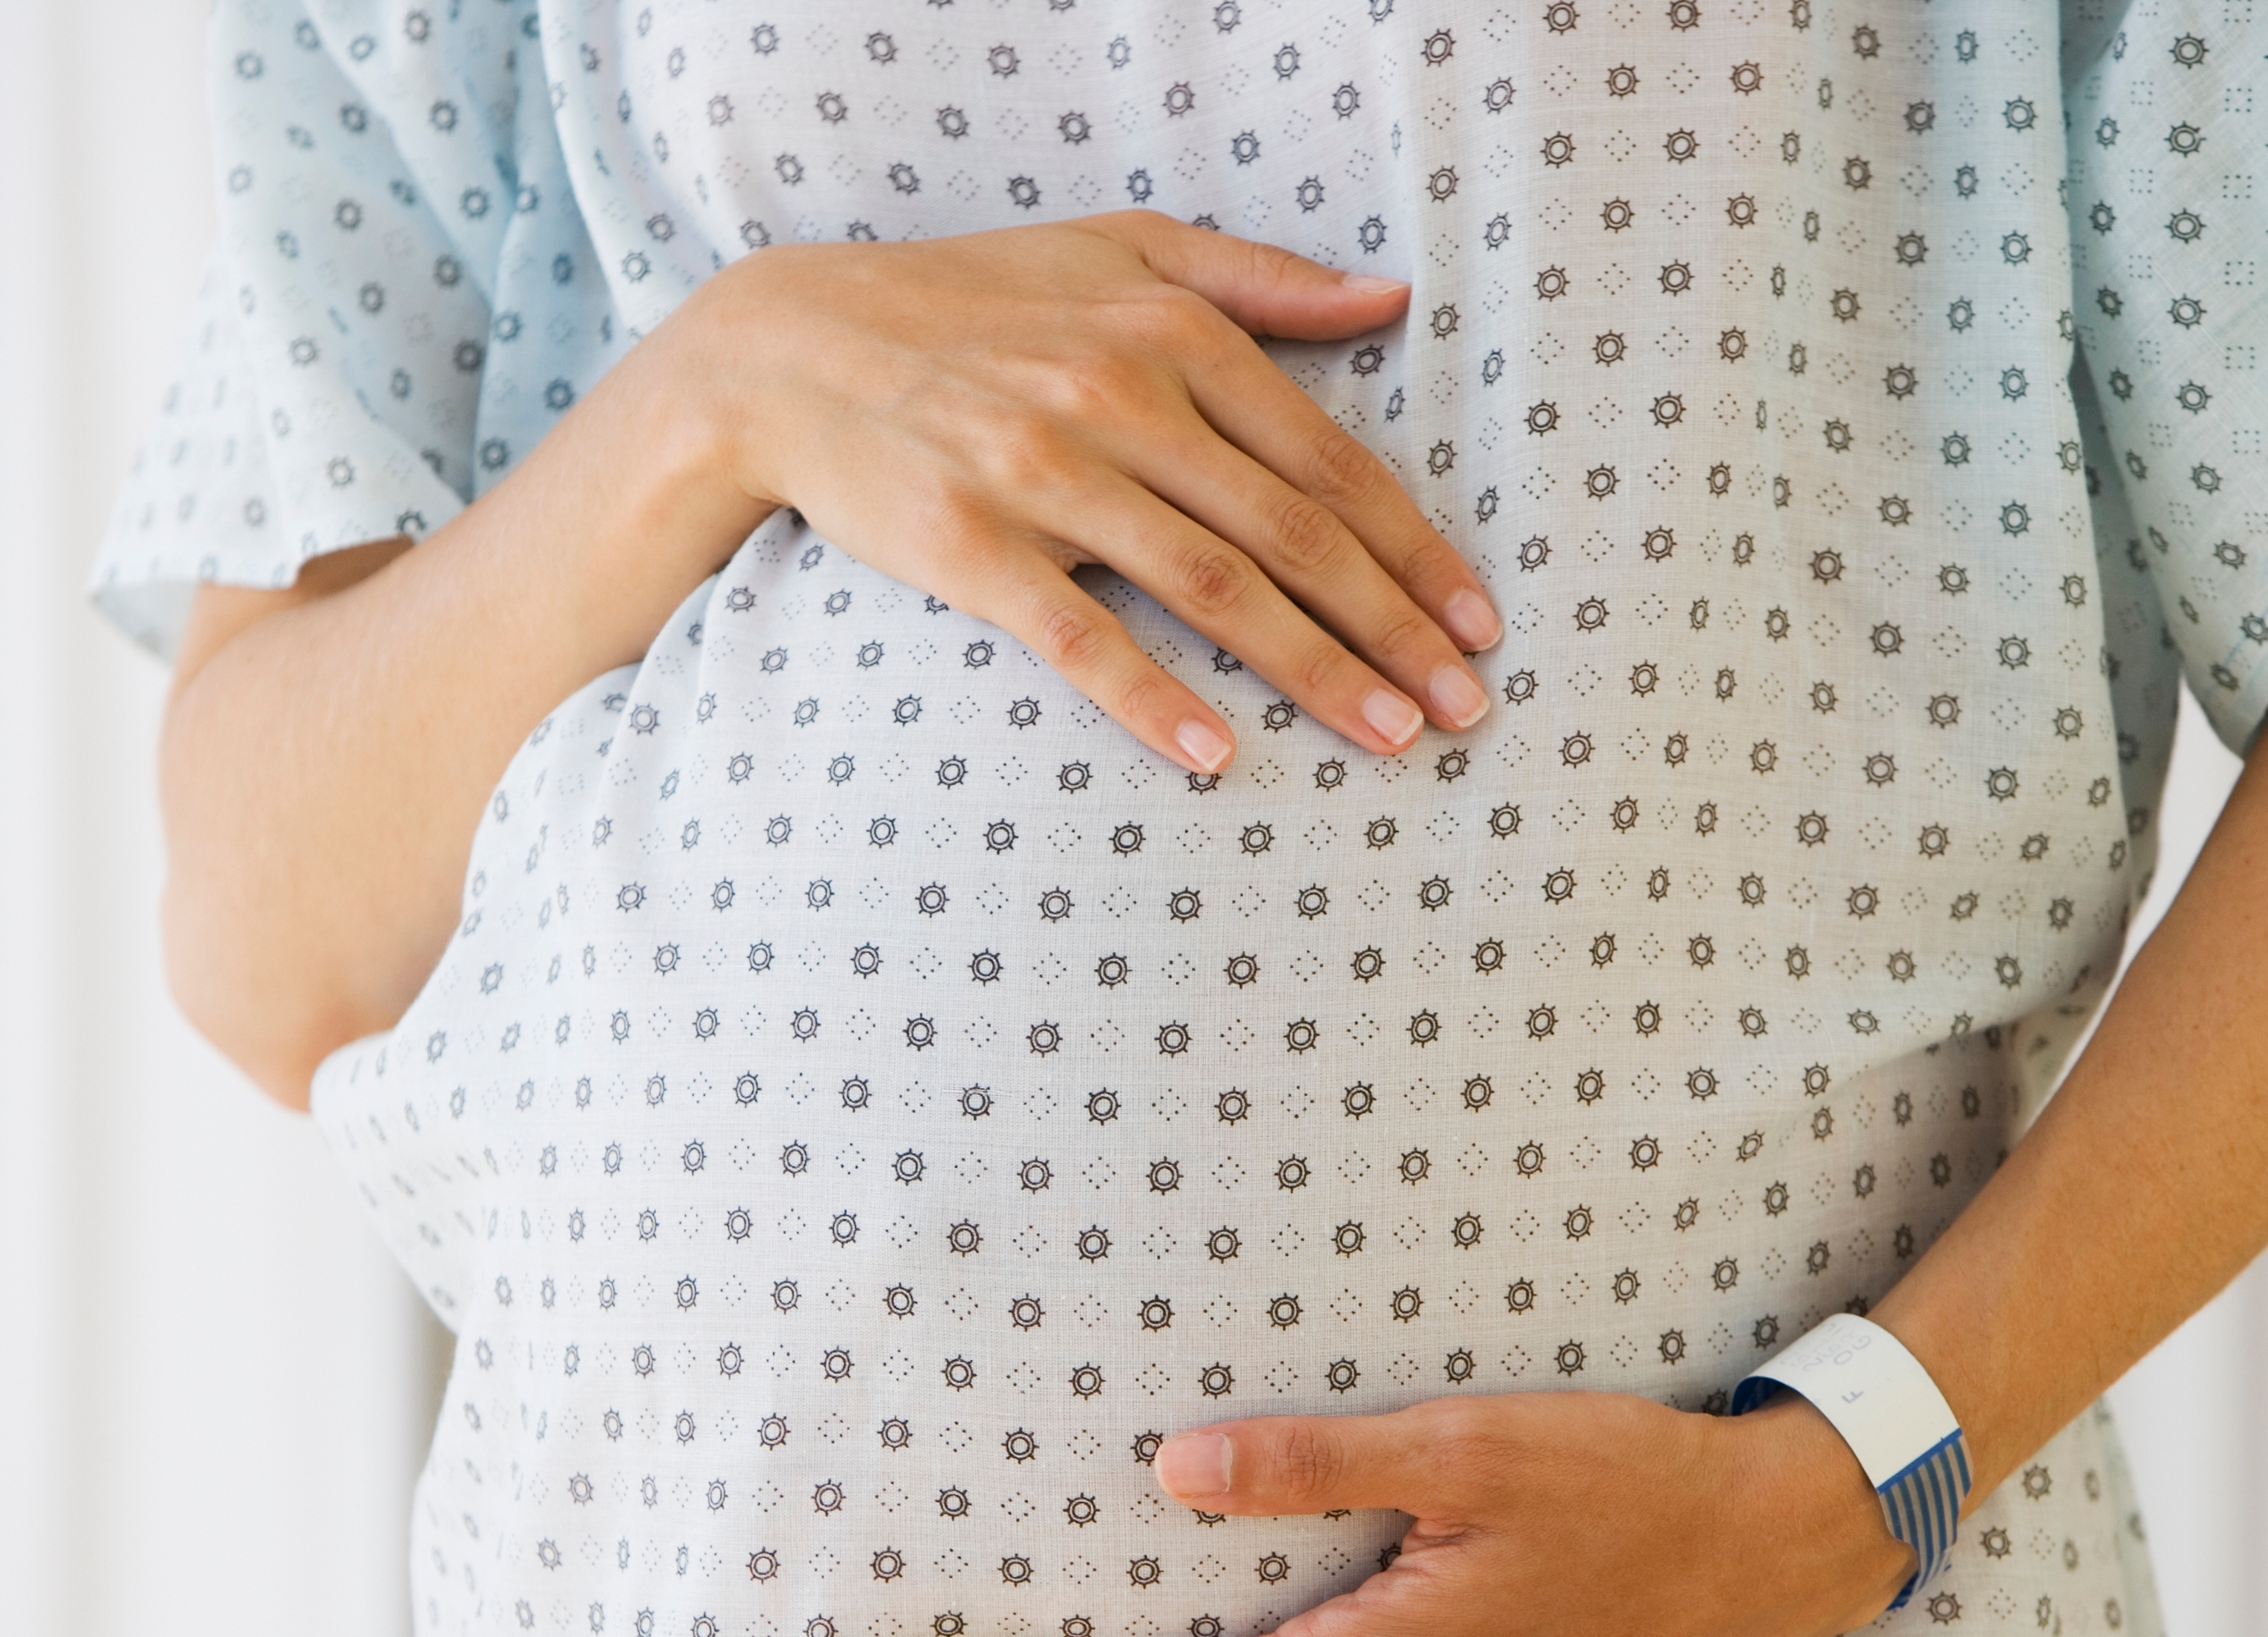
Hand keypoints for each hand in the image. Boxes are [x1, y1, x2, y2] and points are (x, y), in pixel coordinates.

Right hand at [672, 210, 1500, 774]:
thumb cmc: (970, 301)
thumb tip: (1389, 296)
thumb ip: (1258, 277)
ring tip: (1390, 737)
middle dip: (1393, 628)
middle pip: (1290, 534)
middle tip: (1464, 705)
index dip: (1414, 549)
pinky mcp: (970, 547)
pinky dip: (1152, 699)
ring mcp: (1042, 475)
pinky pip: (1079, 637)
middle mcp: (1119, 399)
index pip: (1326, 462)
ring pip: (1211, 587)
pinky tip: (1218, 757)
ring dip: (1314, 671)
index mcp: (1171, 332)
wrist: (789, 348)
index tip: (1478, 622)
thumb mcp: (1117, 249)